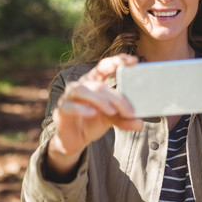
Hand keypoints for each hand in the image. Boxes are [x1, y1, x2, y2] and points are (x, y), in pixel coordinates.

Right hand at [46, 54, 143, 179]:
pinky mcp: (61, 111)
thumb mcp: (112, 119)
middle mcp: (81, 85)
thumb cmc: (92, 122)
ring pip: (82, 90)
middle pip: (98, 84)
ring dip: (99, 100)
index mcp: (94, 81)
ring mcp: (69, 97)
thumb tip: (140, 123)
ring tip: (112, 111)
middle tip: (130, 111)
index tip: (134, 61)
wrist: (75, 140)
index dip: (117, 61)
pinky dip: (81, 108)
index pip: (104, 66)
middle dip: (116, 97)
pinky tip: (93, 113)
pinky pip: (69, 106)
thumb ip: (124, 119)